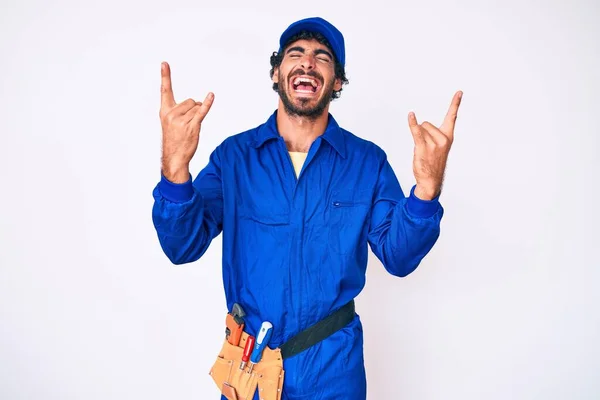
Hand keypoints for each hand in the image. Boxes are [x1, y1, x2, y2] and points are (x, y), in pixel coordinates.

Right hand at [159, 61, 213, 182]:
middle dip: (193, 110)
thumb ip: (179, 110)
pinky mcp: (192, 126)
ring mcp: (182, 120)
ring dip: (198, 116)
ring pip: (197, 108)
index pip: (165, 90)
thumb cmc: (174, 140)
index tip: (164, 63)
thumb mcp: (170, 123)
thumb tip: (199, 103)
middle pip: (190, 101)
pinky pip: (202, 111)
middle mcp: (172, 114)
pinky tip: (211, 95)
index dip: (165, 76)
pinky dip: (208, 104)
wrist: (174, 157)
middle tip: (187, 124)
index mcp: (165, 111)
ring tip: (190, 128)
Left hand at [408, 91, 461, 199]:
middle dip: (423, 133)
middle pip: (426, 124)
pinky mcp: (423, 147)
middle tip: (426, 148)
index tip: (459, 92)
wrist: (431, 180)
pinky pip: (416, 131)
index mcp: (448, 137)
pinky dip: (412, 123)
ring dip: (418, 138)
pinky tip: (411, 115)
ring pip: (420, 130)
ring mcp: (434, 143)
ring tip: (423, 152)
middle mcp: (443, 139)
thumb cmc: (433, 163)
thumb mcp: (438, 147)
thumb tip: (418, 124)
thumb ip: (433, 134)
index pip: (452, 117)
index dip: (455, 103)